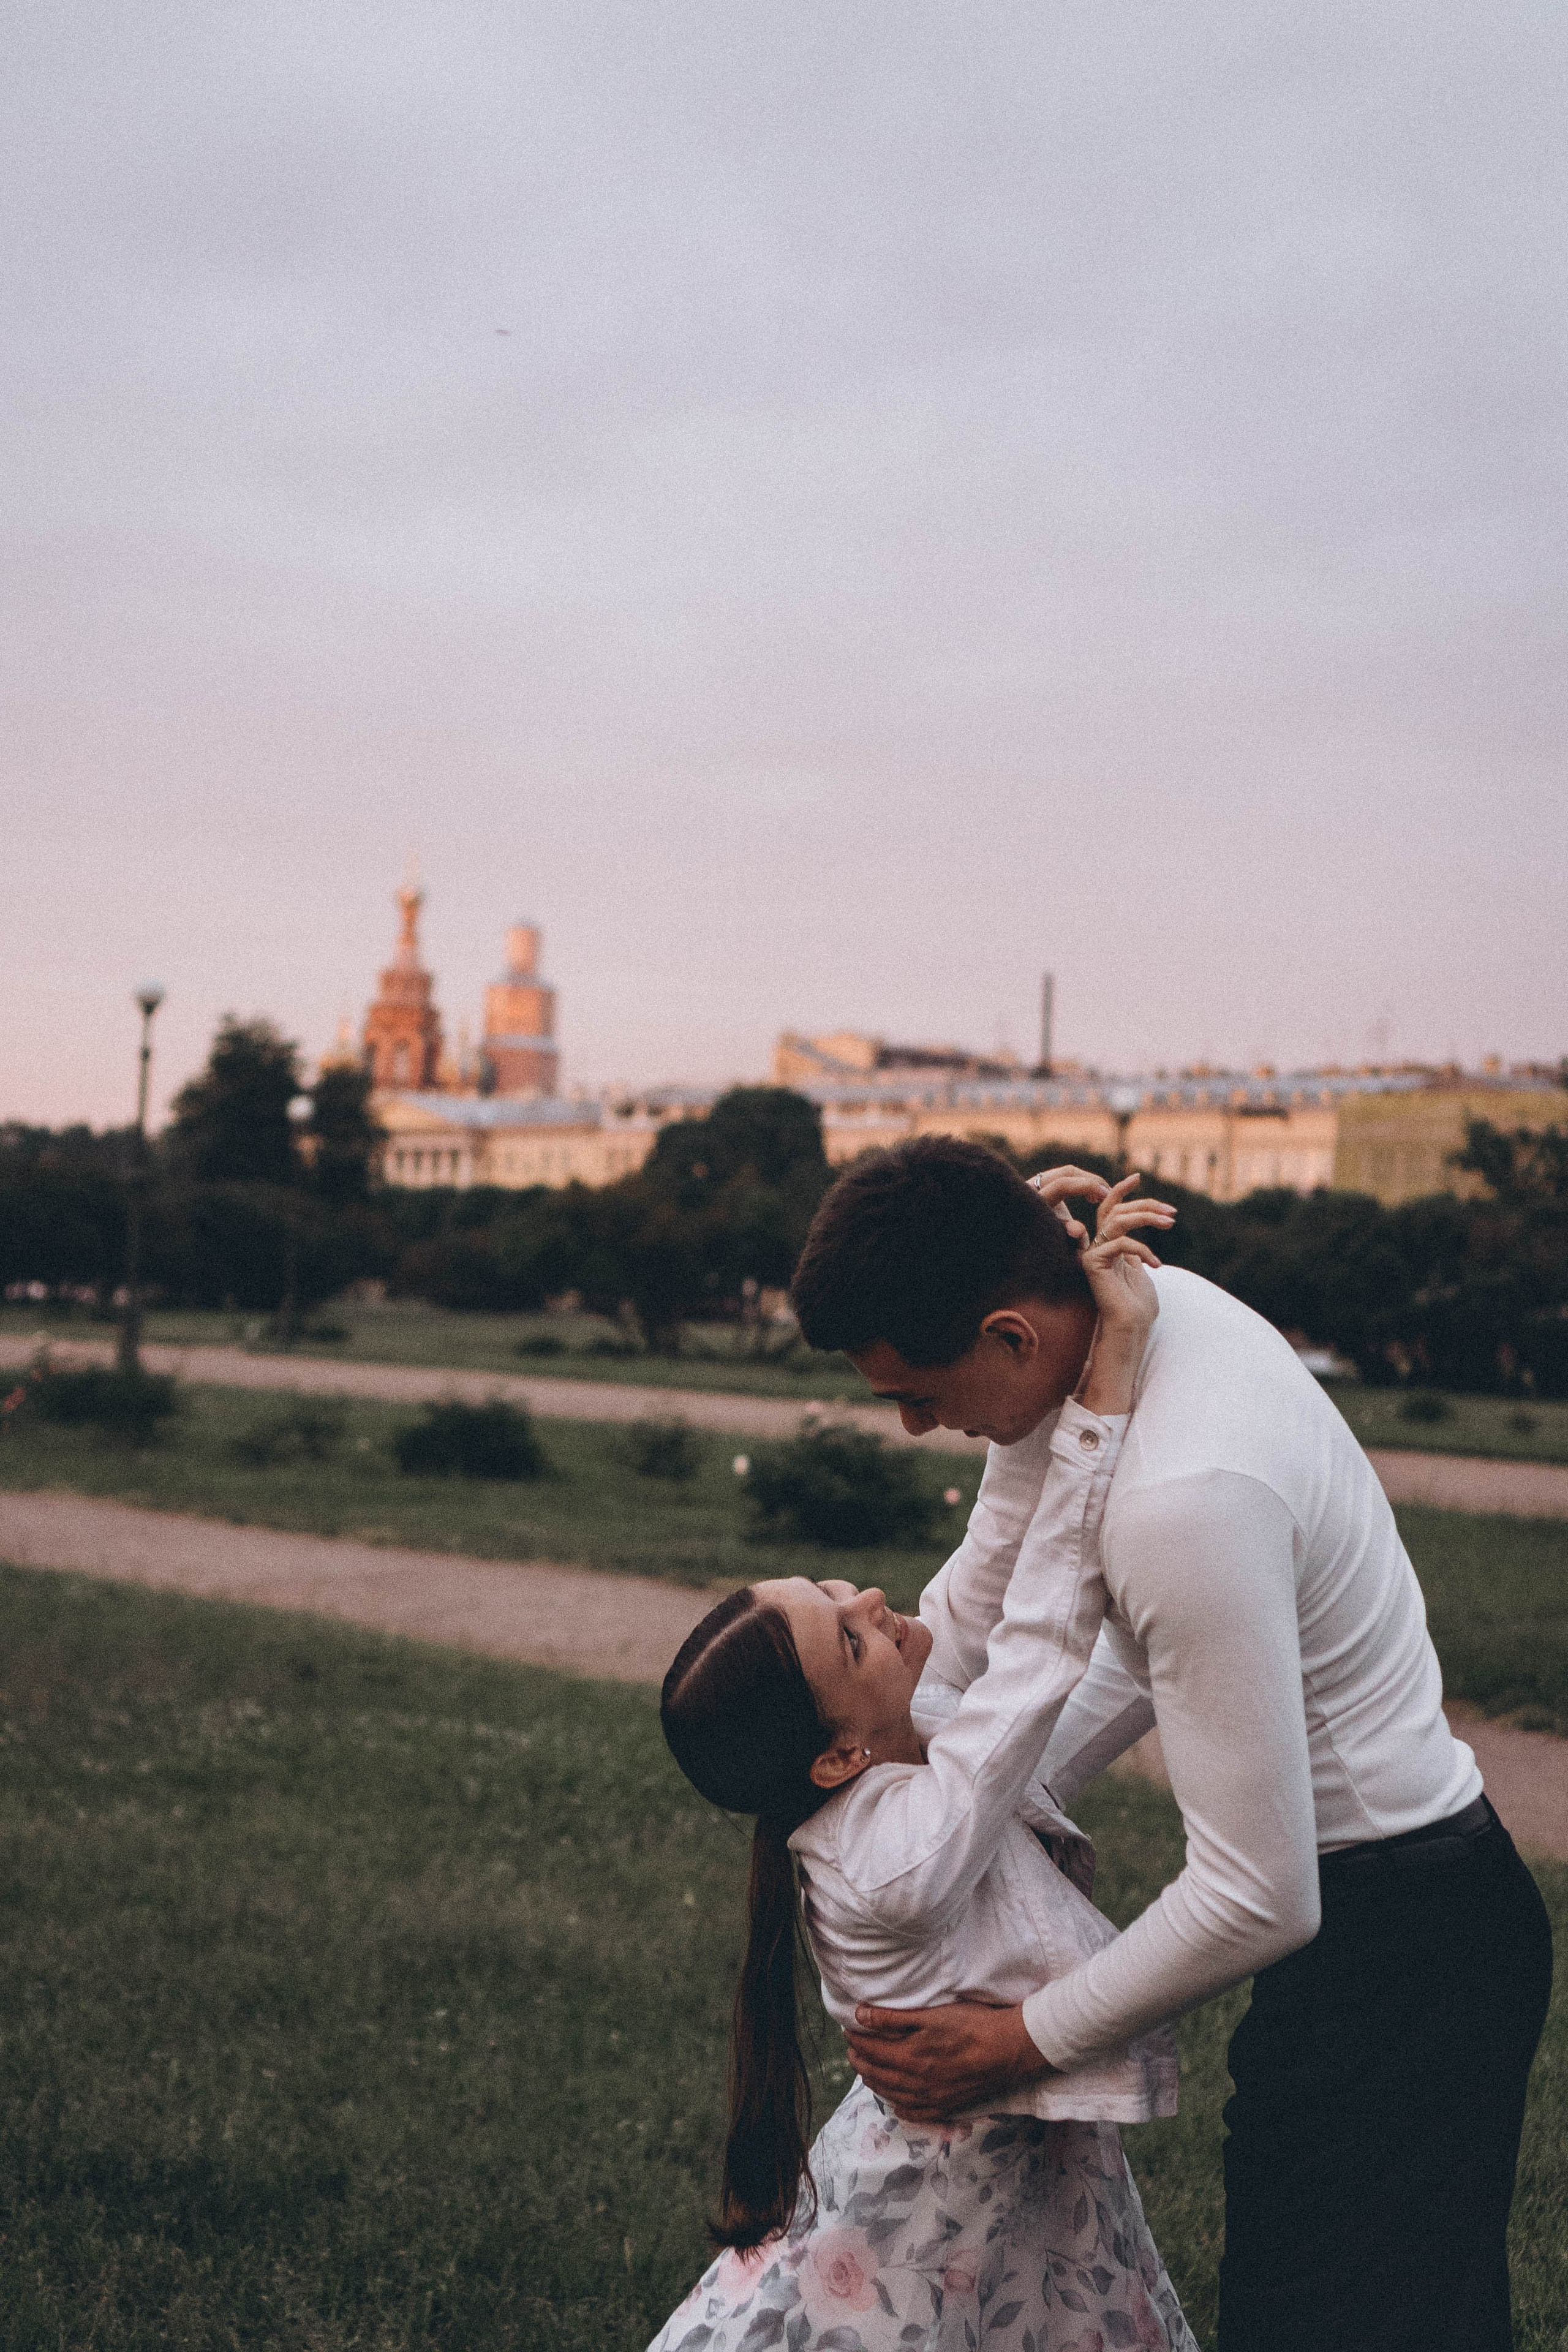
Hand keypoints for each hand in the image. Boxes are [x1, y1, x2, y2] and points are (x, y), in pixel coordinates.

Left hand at [844, 1999, 1048, 2124]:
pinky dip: (900, 2106)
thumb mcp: (930, 2014)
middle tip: (852, 2050)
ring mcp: (931, 2098)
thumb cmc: (970, 2025)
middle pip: (877, 2075)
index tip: (848, 2031)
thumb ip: (892, 2018)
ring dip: (874, 2083)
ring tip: (866, 2072)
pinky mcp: (946, 2105)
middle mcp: (916, 2084)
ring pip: (892, 2095)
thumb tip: (860, 2015)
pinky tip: (896, 2102)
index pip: (871, 2052)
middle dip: (860, 2062)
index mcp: (909, 2058)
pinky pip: (915, 2112)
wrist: (1007, 2048)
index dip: (856, 2041)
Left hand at [1027, 1164, 1112, 1244]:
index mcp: (1033, 1203)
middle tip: (1108, 1194)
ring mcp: (1034, 1184)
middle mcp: (1031, 1189)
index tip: (1106, 1196)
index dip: (1087, 1187)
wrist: (1026, 1247)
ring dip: (1088, 1181)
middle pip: (1067, 1173)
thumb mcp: (1060, 1246)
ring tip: (1102, 1197)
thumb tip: (1079, 1229)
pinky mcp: (1040, 1184)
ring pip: (1067, 1173)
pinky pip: (1065, 1176)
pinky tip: (1092, 1197)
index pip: (1063, 1184)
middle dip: (1091, 1180)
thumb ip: (1071, 1239)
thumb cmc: (1049, 1249)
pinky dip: (1081, 1182)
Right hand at [1077, 1175, 1173, 1413]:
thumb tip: (1147, 1224)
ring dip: (1146, 1217)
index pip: (1108, 1209)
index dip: (1121, 1190)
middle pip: (1115, 1209)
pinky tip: (1156, 1264)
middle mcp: (1096, 1247)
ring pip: (1116, 1219)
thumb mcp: (1142, 1268)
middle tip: (1171, 1212)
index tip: (1137, 1175)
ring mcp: (1093, 1254)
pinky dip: (1142, 1249)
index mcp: (1107, 1246)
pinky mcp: (1092, 1264)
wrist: (1130, 1331)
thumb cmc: (1139, 1307)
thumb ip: (1138, 1248)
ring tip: (1169, 1223)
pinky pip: (1119, 1242)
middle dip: (1144, 1204)